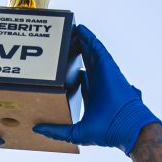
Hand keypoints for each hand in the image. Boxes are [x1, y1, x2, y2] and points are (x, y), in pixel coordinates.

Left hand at [32, 25, 159, 153]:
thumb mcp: (75, 132)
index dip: (69, 71)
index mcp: (92, 95)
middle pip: (84, 61)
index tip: (58, 66)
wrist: (125, 128)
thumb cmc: (106, 131)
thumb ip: (56, 131)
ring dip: (81, 41)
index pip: (79, 78)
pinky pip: (98, 48)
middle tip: (62, 41)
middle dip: (74, 51)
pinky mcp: (107, 67)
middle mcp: (98, 82)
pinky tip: (81, 29)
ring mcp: (103, 73)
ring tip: (69, 30)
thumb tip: (37, 129)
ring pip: (90, 52)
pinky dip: (90, 38)